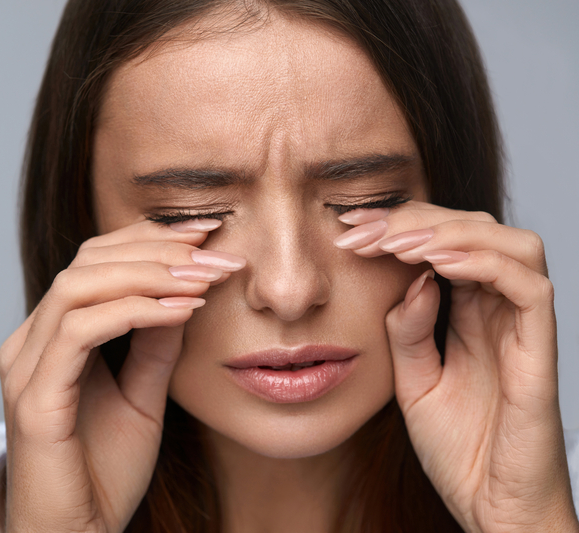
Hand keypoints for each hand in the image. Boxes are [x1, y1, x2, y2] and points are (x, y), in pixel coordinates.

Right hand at [0, 219, 243, 532]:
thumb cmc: (103, 474)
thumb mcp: (142, 396)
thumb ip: (155, 345)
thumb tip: (184, 296)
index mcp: (51, 337)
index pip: (94, 262)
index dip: (149, 239)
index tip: (206, 233)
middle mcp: (30, 342)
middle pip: (86, 261)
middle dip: (157, 249)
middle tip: (216, 250)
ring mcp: (26, 367)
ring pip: (78, 285)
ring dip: (149, 274)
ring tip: (204, 277)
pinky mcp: (34, 397)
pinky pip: (80, 330)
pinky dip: (134, 311)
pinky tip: (181, 310)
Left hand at [337, 202, 578, 532]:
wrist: (491, 509)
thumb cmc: (459, 450)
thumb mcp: (413, 380)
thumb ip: (409, 328)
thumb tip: (412, 278)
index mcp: (471, 315)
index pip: (444, 244)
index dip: (399, 225)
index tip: (346, 227)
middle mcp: (500, 312)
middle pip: (475, 231)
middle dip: (415, 219)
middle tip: (361, 229)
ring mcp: (524, 329)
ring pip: (511, 245)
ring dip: (450, 233)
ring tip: (395, 243)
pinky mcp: (539, 352)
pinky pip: (528, 288)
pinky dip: (484, 264)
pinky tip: (436, 265)